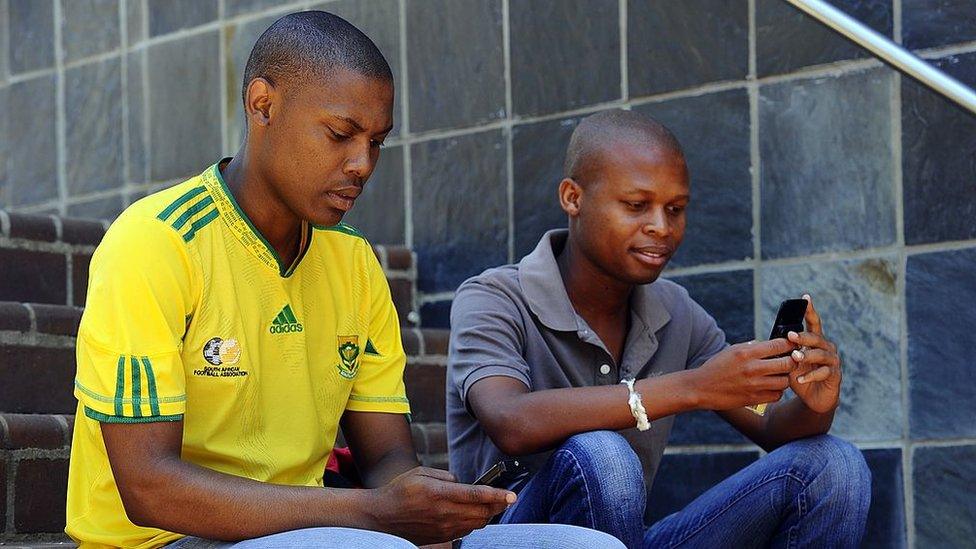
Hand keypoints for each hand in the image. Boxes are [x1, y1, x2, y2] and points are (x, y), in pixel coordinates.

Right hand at [367, 466, 514, 544]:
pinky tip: (474, 515)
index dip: (497, 495)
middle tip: (506, 498)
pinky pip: (466, 531)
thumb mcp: (421, 473)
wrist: (381, 518)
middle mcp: (444, 513)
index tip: (512, 495)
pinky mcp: (441, 537)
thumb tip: (461, 484)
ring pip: (477, 523)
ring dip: (488, 514)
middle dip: (498, 505)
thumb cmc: (399, 491)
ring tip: (492, 505)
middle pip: (482, 512)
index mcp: (439, 493)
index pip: (476, 495)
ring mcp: (444, 528)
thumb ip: (446, 476)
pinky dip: (475, 522)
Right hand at [689, 337, 798, 409]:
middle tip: (790, 360)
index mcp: (746, 353)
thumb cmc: (716, 367)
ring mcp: (754, 385)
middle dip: (792, 361)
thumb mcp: (732, 350)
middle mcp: (752, 368)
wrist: (701, 388)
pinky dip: (777, 391)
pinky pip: (777, 395)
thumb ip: (752, 347)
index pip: (778, 345)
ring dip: (785, 377)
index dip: (789, 344)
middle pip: (787, 363)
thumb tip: (770, 344)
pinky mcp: (754, 399)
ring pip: (785, 381)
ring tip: (779, 374)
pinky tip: (770, 386)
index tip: (791, 345)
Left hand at [787, 294, 841, 413]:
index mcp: (815, 341)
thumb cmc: (800, 376)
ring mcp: (833, 361)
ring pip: (821, 354)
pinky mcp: (835, 375)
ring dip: (807, 355)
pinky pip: (824, 372)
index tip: (805, 297)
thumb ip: (784, 352)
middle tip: (791, 336)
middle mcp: (827, 348)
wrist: (812, 399)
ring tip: (794, 358)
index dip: (810, 310)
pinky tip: (799, 378)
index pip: (813, 323)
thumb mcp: (789, 363)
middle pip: (817, 337)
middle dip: (803, 336)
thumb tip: (768, 342)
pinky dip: (810, 375)